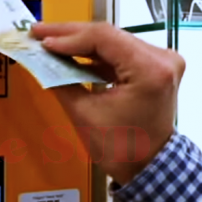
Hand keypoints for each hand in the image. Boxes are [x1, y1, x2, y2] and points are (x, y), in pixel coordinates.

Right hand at [30, 21, 184, 184]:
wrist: (149, 167)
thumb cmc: (122, 148)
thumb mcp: (85, 114)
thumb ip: (61, 81)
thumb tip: (41, 60)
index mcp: (150, 69)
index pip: (103, 38)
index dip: (68, 37)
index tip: (41, 41)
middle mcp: (162, 59)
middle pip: (109, 35)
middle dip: (70, 35)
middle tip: (39, 33)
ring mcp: (161, 61)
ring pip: (113, 41)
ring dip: (80, 43)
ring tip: (49, 41)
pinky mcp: (155, 67)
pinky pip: (120, 53)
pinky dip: (94, 55)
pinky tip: (70, 54)